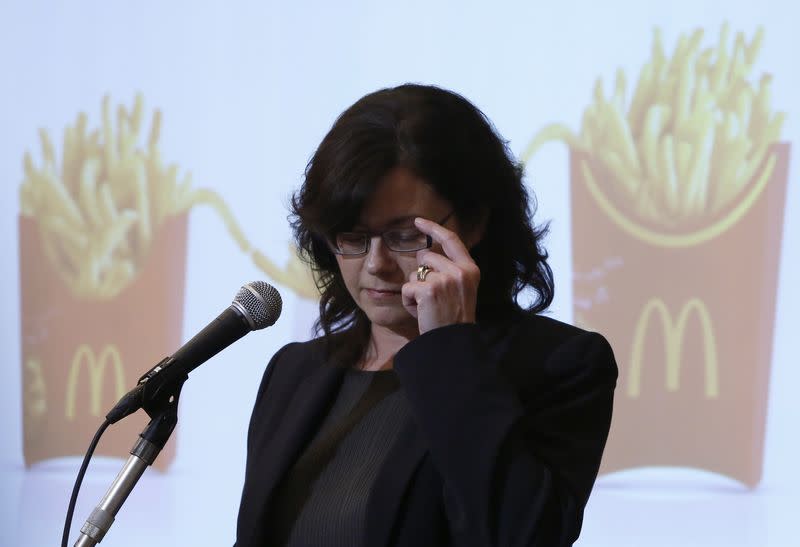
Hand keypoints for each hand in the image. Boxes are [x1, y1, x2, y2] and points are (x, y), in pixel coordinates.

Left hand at [401, 217, 480, 333]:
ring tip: (428, 307)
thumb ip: (449, 269)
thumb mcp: (462, 289)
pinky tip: (421, 312)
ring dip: (415, 290)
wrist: (453, 342)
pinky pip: (408, 288)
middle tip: (432, 298)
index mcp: (470, 269)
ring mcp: (445, 279)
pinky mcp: (429, 290)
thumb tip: (424, 253)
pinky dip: (409, 301)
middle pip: (426, 257)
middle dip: (421, 274)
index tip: (418, 221)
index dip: (433, 228)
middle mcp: (460, 271)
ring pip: (415, 273)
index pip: (451, 239)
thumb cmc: (453, 318)